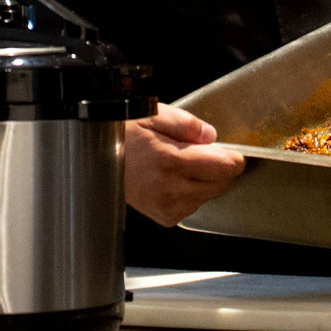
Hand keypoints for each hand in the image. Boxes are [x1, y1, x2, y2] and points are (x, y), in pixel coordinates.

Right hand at [124, 102, 246, 227]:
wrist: (96, 160)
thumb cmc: (123, 135)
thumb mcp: (153, 114)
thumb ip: (187, 123)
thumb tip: (212, 136)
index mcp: (170, 161)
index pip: (225, 168)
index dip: (234, 158)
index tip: (232, 152)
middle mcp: (170, 188)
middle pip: (222, 184)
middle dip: (220, 169)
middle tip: (202, 154)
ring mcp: (167, 206)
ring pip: (209, 196)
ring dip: (206, 182)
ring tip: (182, 165)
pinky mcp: (164, 216)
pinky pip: (194, 206)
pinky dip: (193, 193)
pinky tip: (175, 179)